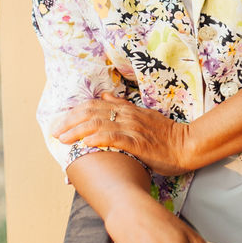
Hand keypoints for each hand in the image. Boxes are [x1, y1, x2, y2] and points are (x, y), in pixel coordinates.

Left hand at [52, 91, 192, 175]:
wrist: (187, 145)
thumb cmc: (165, 135)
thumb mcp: (143, 114)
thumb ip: (123, 106)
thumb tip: (105, 97)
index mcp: (127, 109)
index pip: (94, 106)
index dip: (74, 112)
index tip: (59, 122)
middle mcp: (127, 115)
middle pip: (92, 113)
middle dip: (70, 122)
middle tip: (54, 131)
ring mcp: (133, 128)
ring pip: (99, 124)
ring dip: (78, 131)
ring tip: (63, 138)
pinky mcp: (138, 143)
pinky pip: (115, 138)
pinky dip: (98, 139)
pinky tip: (85, 143)